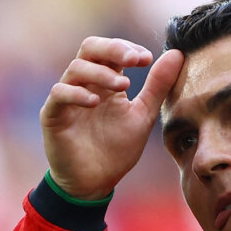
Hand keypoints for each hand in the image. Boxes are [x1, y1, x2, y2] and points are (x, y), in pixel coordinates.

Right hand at [40, 37, 184, 199]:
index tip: (147, 58)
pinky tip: (95, 102)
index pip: (111, 50)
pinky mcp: (52, 115)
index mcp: (105, 81)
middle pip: (90, 47)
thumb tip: (177, 54)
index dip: (127, 48)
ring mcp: (66, 97)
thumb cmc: (117, 149)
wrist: (95, 183)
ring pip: (76, 68)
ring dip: (101, 73)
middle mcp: (84, 84)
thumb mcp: (143, 115)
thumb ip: (157, 86)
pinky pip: (59, 93)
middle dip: (112, 49)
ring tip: (124, 87)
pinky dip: (77, 93)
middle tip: (134, 60)